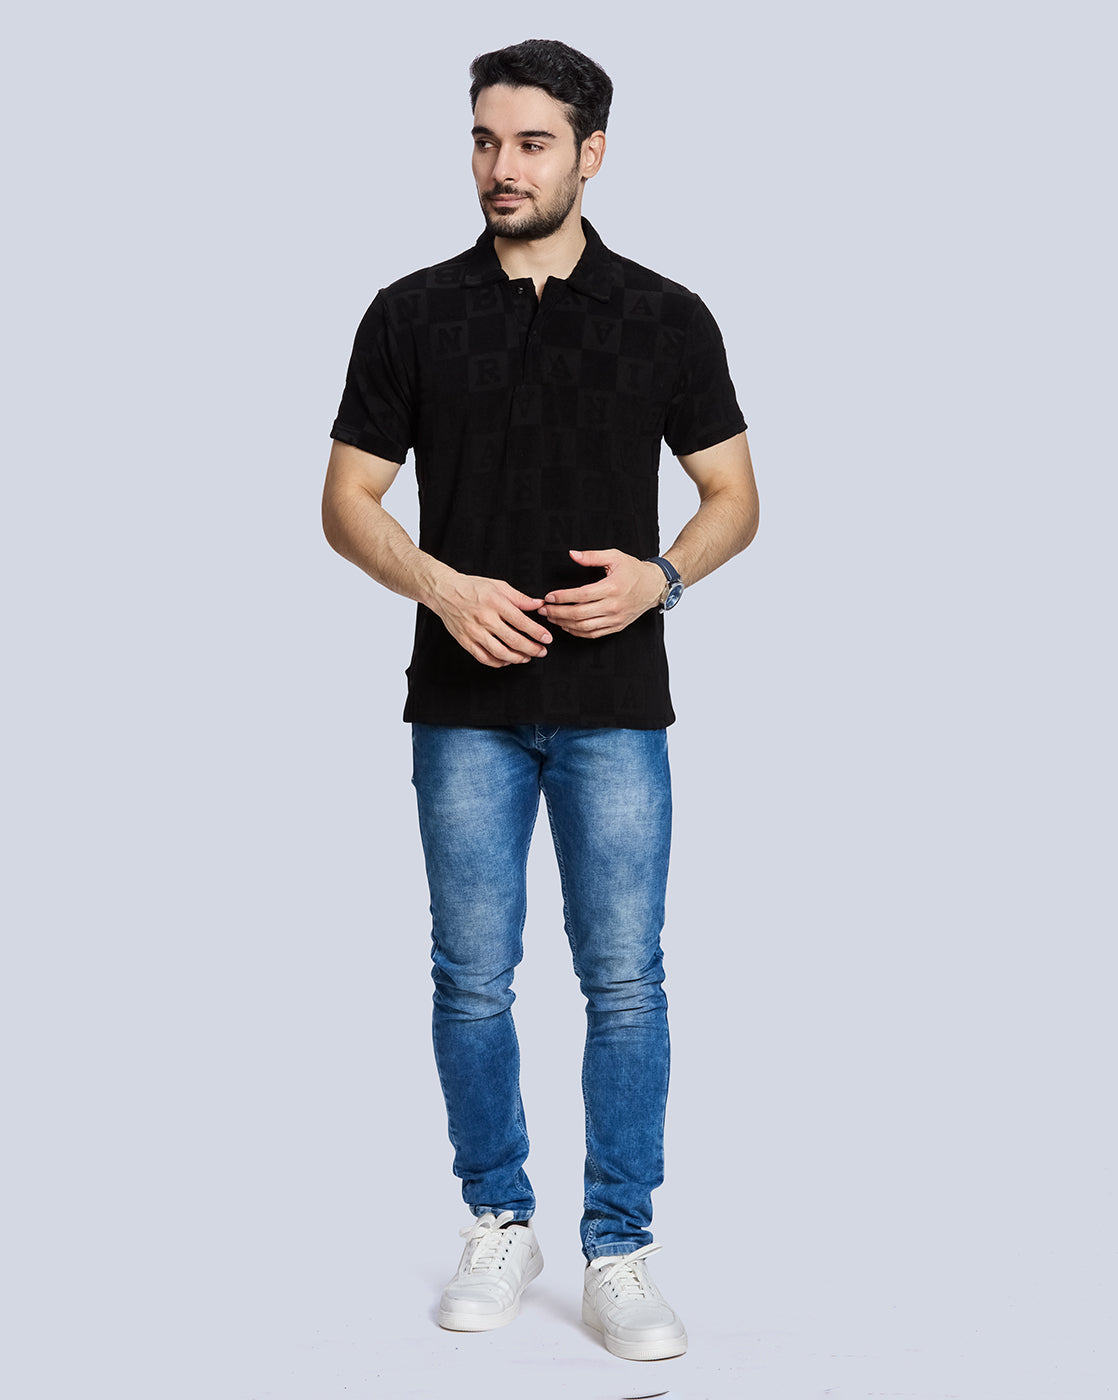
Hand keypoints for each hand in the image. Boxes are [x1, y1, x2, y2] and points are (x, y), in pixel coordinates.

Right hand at [431, 573, 552, 668]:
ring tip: (526, 657)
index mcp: (495, 603)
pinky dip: (498, 662)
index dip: (537, 632)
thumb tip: (539, 604)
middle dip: (532, 648)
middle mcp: (485, 619)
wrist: (445, 592)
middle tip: (542, 652)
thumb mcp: (498, 586)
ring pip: (500, 653)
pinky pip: (484, 658)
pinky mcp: (465, 641)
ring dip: (517, 658)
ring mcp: (474, 632)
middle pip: (513, 640)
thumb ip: (520, 598)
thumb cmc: (472, 587)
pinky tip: (507, 661)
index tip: (547, 638)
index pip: (521, 622)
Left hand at [538, 550, 665, 638]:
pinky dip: (577, 632)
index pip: (581, 595)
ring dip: (564, 624)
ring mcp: (615, 619)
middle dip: (558, 613)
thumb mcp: (614, 556)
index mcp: (612, 588)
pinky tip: (567, 626)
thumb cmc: (634, 570)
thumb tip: (572, 554)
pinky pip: (593, 634)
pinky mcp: (617, 626)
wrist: (654, 586)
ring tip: (552, 617)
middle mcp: (614, 606)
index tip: (549, 596)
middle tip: (544, 610)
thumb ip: (592, 556)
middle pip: (579, 614)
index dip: (562, 597)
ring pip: (584, 627)